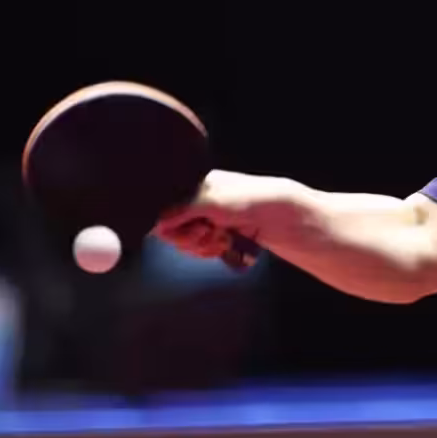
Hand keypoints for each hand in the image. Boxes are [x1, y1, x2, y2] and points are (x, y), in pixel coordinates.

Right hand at [153, 169, 301, 258]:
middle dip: (190, 238)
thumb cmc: (249, 198)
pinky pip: (203, 251)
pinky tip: (226, 244)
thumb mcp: (210, 200)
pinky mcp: (218, 235)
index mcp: (193, 186)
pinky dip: (212, 251)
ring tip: (222, 237)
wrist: (279, 216)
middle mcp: (198, 203)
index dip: (171, 226)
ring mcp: (208, 220)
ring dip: (203, 245)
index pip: (164, 210)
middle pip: (173, 231)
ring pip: (188, 244)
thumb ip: (180, 209)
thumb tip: (157, 222)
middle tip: (207, 233)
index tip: (185, 230)